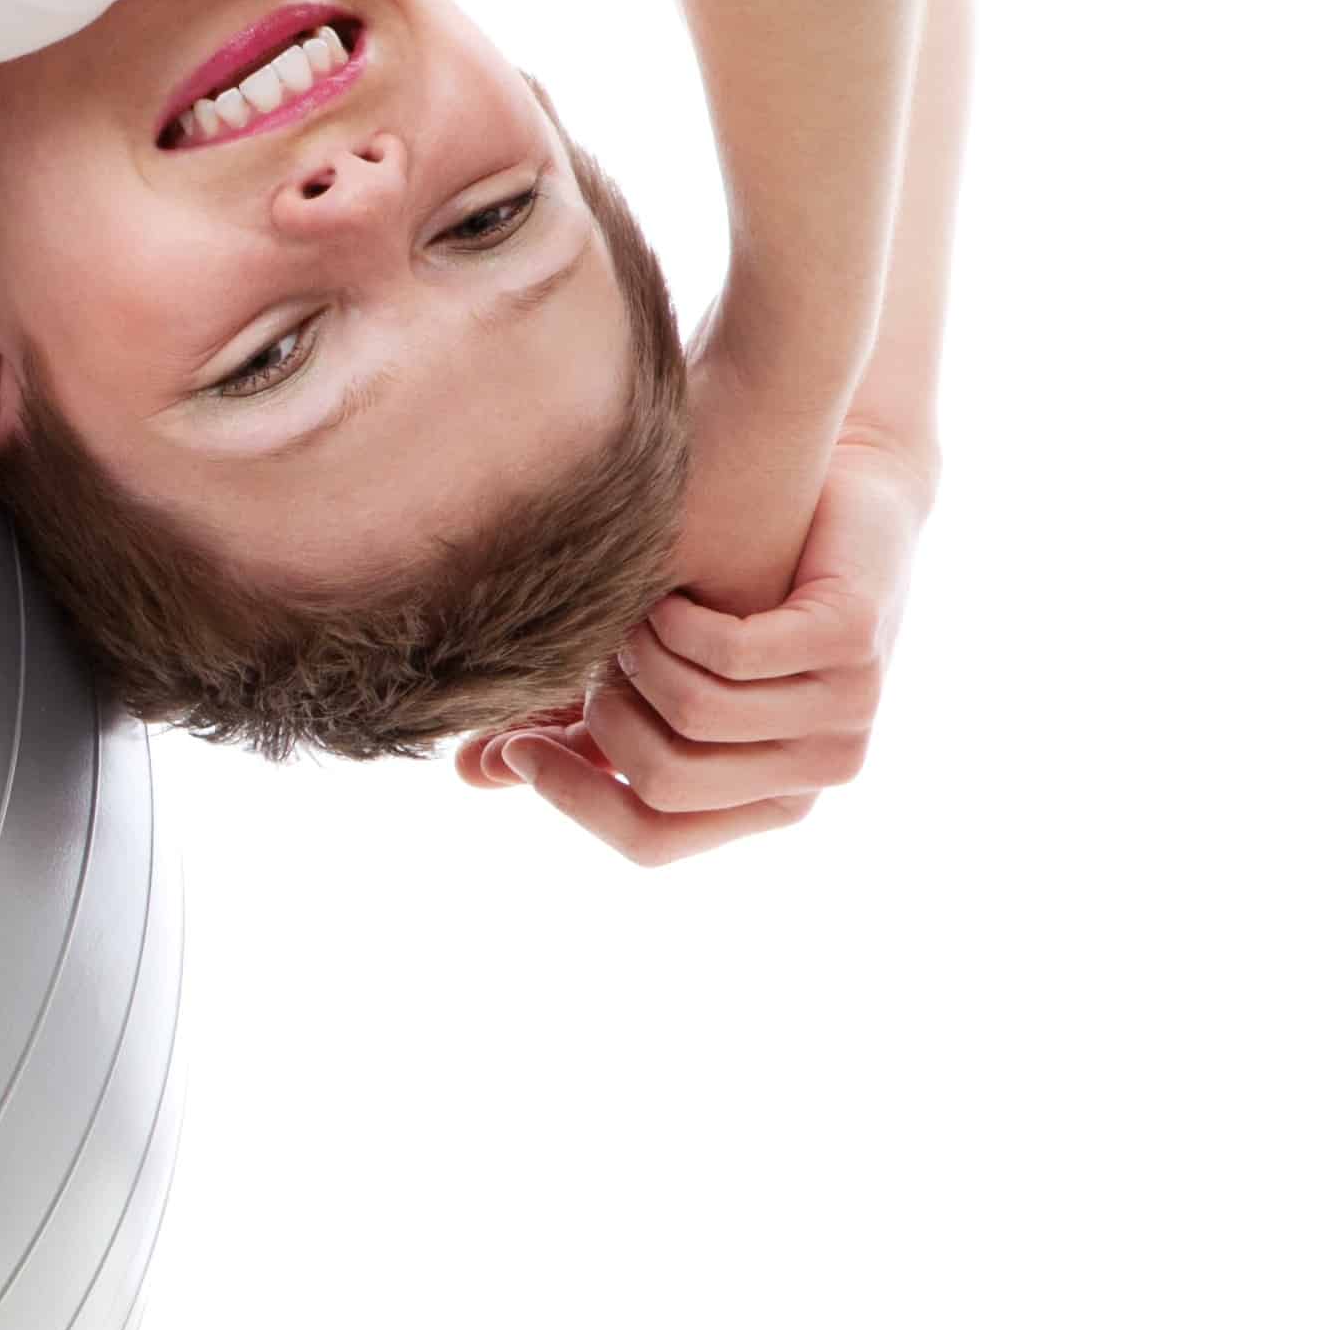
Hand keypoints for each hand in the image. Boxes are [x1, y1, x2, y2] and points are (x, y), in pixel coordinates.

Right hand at [457, 430, 929, 863]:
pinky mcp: (852, 642)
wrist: (832, 489)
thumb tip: (478, 772)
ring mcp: (848, 709)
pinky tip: (673, 597)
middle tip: (600, 658)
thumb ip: (574, 727)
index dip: (573, 799)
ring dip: (639, 659)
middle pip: (665, 782)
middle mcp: (822, 769)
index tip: (517, 747)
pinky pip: (732, 654)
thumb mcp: (646, 676)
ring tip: (639, 619)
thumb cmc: (731, 589)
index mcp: (772, 799)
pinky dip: (679, 622)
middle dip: (604, 716)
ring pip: (694, 715)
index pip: (653, 840)